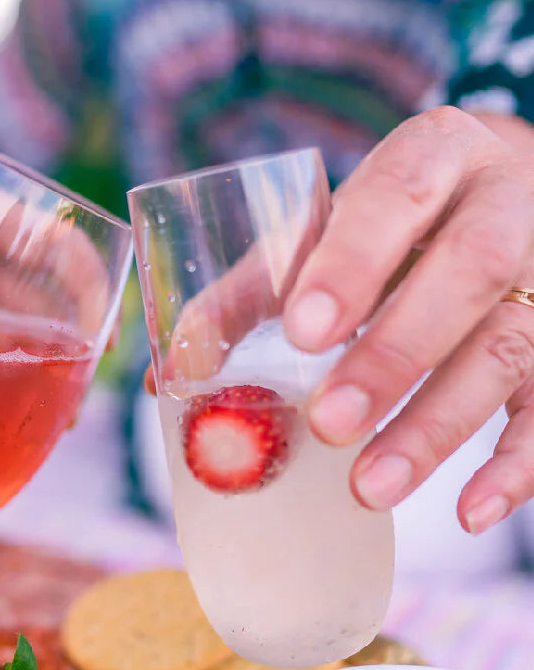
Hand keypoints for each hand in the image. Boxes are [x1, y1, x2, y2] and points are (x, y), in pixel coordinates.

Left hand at [282, 106, 533, 533]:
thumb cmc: (401, 221)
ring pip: (511, 345)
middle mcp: (507, 204)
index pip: (397, 194)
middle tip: (328, 422)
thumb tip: (171, 374)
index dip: (354, 261)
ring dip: (438, 425)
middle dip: (395, 351)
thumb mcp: (334, 230)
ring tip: (370, 487)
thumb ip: (254, 290)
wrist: (513, 191)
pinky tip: (472, 512)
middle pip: (469, 270)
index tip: (305, 330)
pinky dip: (519, 465)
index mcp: (434, 156)